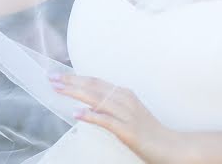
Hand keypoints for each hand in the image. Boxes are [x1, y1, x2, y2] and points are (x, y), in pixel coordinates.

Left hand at [49, 72, 184, 163]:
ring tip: (58, 89)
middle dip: (70, 81)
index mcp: (123, 94)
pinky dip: (90, 115)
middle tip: (51, 78)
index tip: (57, 75)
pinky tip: (76, 113)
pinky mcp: (128, 130)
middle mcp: (124, 100)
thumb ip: (109, 106)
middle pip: (92, 86)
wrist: (171, 147)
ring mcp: (126, 114)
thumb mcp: (128, 113)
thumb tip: (87, 102)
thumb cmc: (148, 131)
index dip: (75, 77)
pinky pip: (106, 120)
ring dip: (75, 92)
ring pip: (97, 99)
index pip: (94, 81)